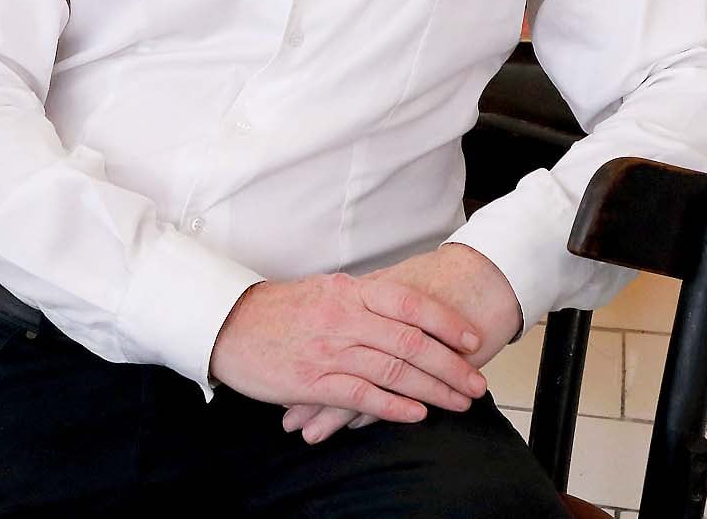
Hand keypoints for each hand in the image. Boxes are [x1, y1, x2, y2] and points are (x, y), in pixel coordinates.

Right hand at [284, 243, 520, 444]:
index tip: (472, 339)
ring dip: (432, 389)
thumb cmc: (280, 309)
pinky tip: (417, 415)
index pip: (411, 303)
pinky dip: (393, 407)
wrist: (230, 324)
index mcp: (351, 292)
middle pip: (411, 342)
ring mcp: (330, 351)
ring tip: (458, 402)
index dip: (446, 322)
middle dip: (451, 365)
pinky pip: (362, 396)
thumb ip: (363, 298)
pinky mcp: (312, 382)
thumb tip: (403, 307)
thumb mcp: (326, 290)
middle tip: (476, 382)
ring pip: (393, 370)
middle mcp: (345, 318)